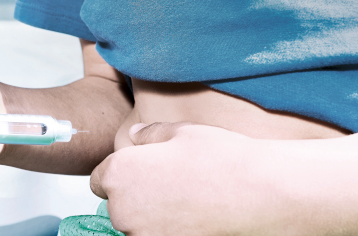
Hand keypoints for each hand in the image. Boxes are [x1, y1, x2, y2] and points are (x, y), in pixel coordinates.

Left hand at [90, 122, 296, 235]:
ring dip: (151, 214)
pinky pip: (155, 234)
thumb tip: (135, 137)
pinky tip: (192, 214)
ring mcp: (142, 235)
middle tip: (168, 182)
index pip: (99, 178)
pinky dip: (167, 227)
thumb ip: (149, 136)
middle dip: (135, 194)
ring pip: (136, 223)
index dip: (120, 172)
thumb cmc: (220, 158)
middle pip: (117, 204)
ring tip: (183, 197)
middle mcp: (122, 209)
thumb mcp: (180, 132)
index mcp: (118, 174)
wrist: (258, 193)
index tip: (140, 170)